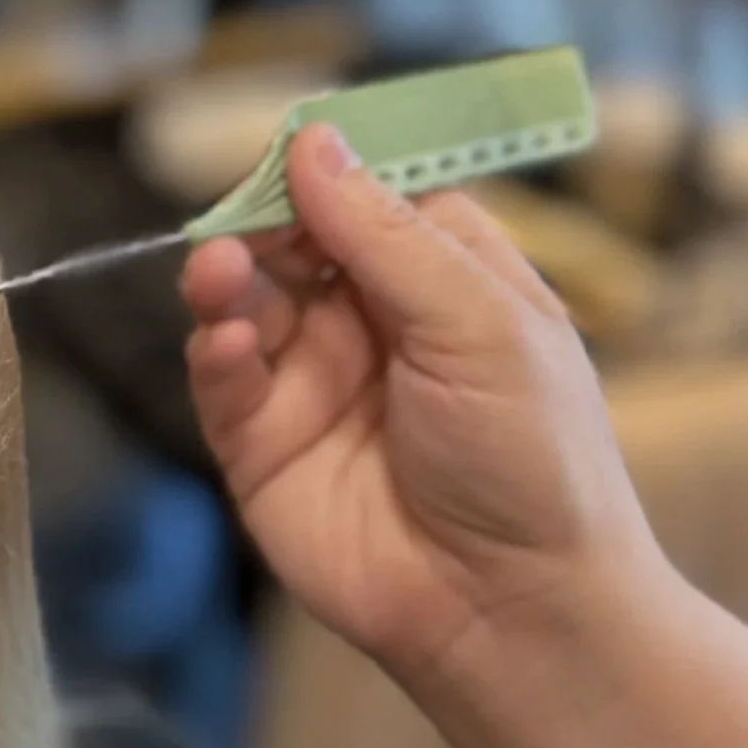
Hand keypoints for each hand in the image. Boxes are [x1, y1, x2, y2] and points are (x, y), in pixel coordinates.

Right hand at [183, 124, 659, 688]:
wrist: (512, 608)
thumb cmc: (531, 460)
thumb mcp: (480, 323)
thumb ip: (388, 234)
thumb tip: (312, 140)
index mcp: (446, 279)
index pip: (373, 194)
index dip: (332, 170)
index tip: (295, 153)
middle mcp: (374, 323)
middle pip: (295, 239)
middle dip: (264, 221)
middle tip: (247, 221)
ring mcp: (314, 384)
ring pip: (246, 303)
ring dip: (226, 278)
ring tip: (218, 271)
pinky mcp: (264, 449)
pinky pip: (223, 383)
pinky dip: (215, 353)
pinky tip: (228, 344)